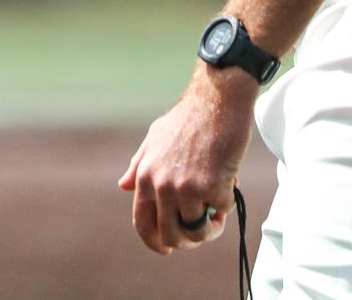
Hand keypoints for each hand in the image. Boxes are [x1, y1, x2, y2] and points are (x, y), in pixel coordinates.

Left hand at [118, 69, 254, 254]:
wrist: (216, 101)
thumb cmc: (187, 118)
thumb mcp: (154, 138)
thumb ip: (138, 165)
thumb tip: (123, 186)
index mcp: (145, 176)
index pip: (142, 223)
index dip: (154, 242)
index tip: (167, 250)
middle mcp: (162, 186)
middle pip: (171, 236)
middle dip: (188, 241)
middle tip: (202, 230)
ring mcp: (186, 188)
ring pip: (199, 230)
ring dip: (212, 224)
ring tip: (218, 204)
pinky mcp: (212, 186)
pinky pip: (222, 210)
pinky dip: (227, 201)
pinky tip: (228, 181)